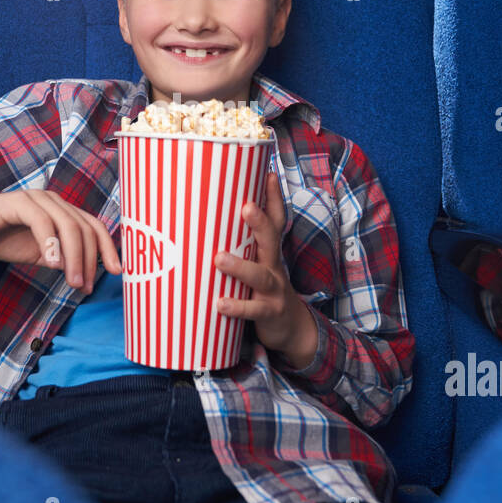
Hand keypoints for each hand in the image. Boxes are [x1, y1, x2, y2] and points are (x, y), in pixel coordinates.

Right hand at [0, 191, 121, 293]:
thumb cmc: (4, 238)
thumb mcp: (40, 253)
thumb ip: (62, 259)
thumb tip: (86, 276)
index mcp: (63, 211)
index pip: (94, 227)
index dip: (108, 248)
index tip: (116, 272)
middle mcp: (54, 201)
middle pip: (84, 228)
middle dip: (89, 260)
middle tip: (83, 286)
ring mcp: (37, 199)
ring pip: (67, 224)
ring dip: (73, 256)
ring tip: (71, 281)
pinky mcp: (18, 202)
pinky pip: (41, 221)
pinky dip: (50, 242)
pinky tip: (51, 264)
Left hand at [212, 169, 310, 355]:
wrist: (291, 329)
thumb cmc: (264, 291)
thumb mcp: (259, 266)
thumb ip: (242, 248)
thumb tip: (210, 226)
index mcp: (269, 253)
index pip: (276, 221)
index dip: (274, 198)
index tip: (268, 173)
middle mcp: (274, 267)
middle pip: (271, 240)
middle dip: (259, 222)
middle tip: (246, 206)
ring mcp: (274, 291)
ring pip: (260, 276)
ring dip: (240, 267)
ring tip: (219, 259)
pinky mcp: (270, 313)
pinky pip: (254, 310)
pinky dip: (237, 307)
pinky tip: (220, 304)